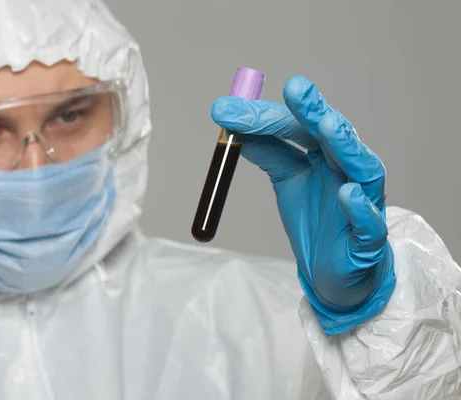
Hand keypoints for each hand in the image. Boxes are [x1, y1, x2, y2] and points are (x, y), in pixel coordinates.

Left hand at [211, 76, 395, 335]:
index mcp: (326, 155)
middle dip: (314, 111)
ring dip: (345, 146)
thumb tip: (234, 128)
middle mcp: (347, 170)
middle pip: (332, 136)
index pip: (297, 126)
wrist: (334, 270)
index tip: (227, 109)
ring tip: (327, 125)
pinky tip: (347, 193)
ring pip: (362, 169)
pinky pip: (369, 223)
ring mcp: (363, 202)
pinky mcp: (367, 239)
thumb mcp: (288, 181)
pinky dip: (360, 207)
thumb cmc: (316, 219)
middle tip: (295, 87)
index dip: (264, 115)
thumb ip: (270, 154)